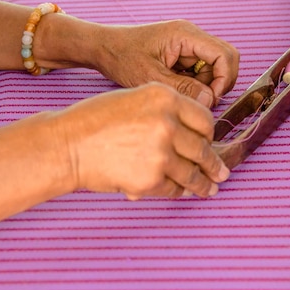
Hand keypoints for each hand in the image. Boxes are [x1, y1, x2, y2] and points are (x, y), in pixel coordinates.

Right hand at [50, 82, 229, 199]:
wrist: (68, 144)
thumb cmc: (95, 120)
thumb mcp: (135, 98)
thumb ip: (166, 112)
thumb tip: (192, 135)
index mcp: (165, 97)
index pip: (205, 118)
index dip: (209, 134)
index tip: (211, 143)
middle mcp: (167, 122)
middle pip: (203, 148)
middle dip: (213, 164)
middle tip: (220, 172)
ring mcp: (160, 152)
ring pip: (192, 172)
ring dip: (203, 184)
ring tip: (210, 189)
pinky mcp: (150, 179)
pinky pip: (173, 188)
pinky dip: (178, 192)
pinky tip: (183, 192)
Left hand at [94, 20, 238, 107]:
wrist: (102, 48)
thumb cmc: (121, 56)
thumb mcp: (150, 77)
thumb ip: (182, 88)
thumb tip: (210, 100)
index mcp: (185, 35)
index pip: (224, 54)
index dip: (224, 79)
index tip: (210, 99)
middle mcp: (191, 37)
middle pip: (225, 60)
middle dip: (219, 83)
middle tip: (202, 101)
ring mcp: (187, 46)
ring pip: (214, 69)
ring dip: (206, 86)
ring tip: (183, 97)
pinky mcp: (181, 56)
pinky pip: (200, 72)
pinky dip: (195, 86)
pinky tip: (177, 92)